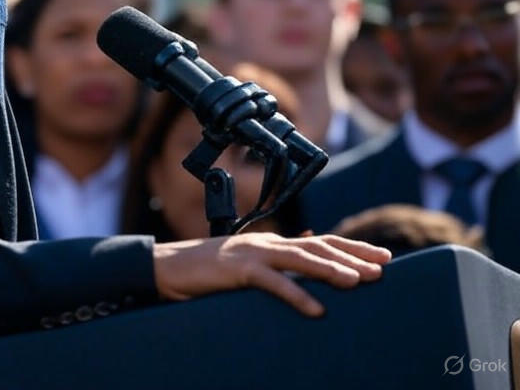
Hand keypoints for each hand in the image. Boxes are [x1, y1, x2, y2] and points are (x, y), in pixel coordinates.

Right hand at [152, 232, 391, 316]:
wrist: (169, 267)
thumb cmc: (206, 271)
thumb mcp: (245, 268)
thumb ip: (273, 268)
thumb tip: (301, 272)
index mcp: (271, 245)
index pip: (319, 242)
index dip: (352, 248)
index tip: (382, 256)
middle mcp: (267, 244)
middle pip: (317, 246)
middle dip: (352, 256)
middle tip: (383, 267)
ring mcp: (252, 255)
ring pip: (300, 260)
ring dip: (331, 270)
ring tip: (358, 282)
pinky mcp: (237, 270)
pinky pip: (272, 283)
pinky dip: (296, 295)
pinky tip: (316, 309)